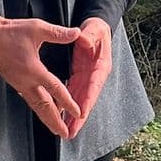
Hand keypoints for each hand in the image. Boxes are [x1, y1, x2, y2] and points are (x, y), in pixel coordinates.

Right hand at [0, 17, 82, 138]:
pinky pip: (29, 100)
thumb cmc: (11, 32)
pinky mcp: (15, 83)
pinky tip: (45, 111)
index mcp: (33, 69)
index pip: (55, 89)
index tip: (77, 113)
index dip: (67, 102)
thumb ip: (58, 33)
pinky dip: (39, 108)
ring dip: (47, 118)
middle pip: (43, 107)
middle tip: (65, 134)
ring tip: (57, 130)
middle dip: (55, 122)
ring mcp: (19, 84)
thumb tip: (77, 33)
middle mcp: (26, 81)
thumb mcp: (37, 28)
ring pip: (35, 106)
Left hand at [64, 17, 112, 137]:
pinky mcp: (80, 77)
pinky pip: (73, 93)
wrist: (94, 28)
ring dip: (73, 116)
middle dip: (80, 118)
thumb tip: (84, 40)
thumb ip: (89, 35)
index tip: (81, 114)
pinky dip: (67, 105)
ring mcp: (87, 78)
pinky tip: (60, 115)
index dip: (87, 101)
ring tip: (66, 131)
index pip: (93, 87)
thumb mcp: (93, 29)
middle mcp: (95, 76)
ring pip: (79, 100)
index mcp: (100, 67)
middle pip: (87, 100)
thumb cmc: (96, 29)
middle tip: (71, 132)